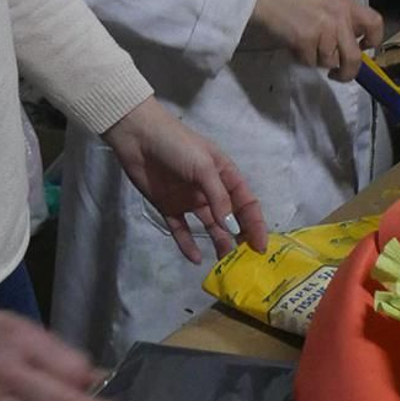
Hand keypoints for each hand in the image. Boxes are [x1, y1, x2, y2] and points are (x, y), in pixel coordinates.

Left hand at [106, 96, 267, 262]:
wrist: (138, 137)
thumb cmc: (177, 145)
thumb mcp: (204, 166)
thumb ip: (219, 197)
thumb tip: (231, 227)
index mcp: (224, 175)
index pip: (246, 203)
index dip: (255, 224)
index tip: (261, 247)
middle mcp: (210, 190)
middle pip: (230, 218)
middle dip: (239, 237)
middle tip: (244, 261)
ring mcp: (190, 200)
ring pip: (208, 226)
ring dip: (217, 242)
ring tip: (222, 263)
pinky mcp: (169, 207)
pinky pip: (181, 230)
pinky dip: (187, 244)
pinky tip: (195, 258)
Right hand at [251, 0, 382, 80]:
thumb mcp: (327, 1)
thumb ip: (343, 19)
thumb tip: (354, 45)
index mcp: (347, 3)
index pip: (375, 24)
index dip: (373, 42)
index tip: (362, 49)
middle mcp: (339, 16)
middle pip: (354, 57)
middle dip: (347, 72)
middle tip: (338, 74)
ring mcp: (323, 29)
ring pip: (330, 62)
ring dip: (318, 60)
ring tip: (305, 45)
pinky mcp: (306, 40)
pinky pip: (311, 62)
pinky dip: (302, 59)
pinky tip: (295, 44)